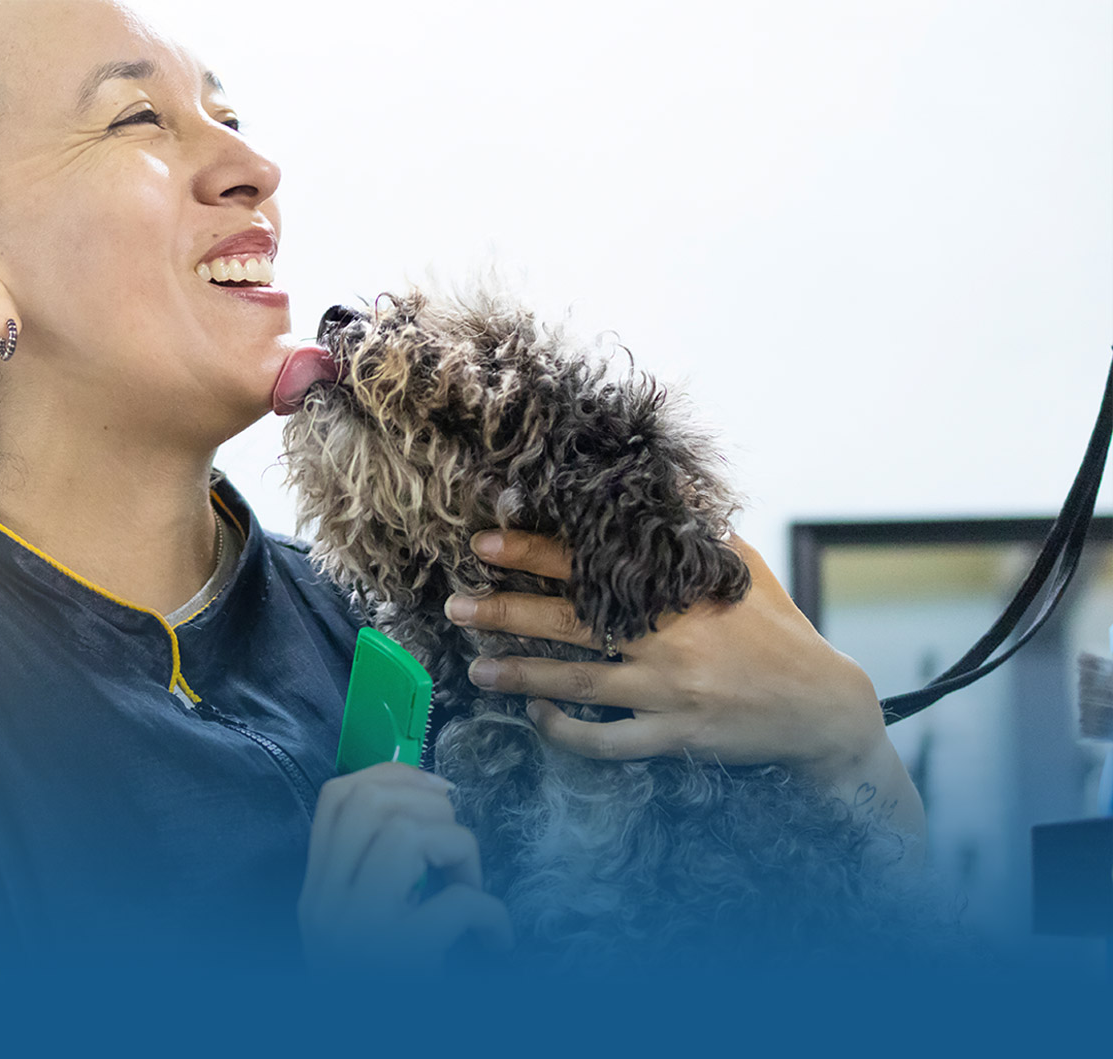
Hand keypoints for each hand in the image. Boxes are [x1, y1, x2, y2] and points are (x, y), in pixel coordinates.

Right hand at [298, 762, 513, 969]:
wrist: (377, 1039)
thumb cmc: (387, 985)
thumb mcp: (362, 920)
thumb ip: (377, 866)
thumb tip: (435, 794)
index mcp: (316, 893)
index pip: (337, 796)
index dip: (393, 775)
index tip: (434, 792)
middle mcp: (324, 908)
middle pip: (371, 803)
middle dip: (430, 804)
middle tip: (454, 848)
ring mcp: (355, 935)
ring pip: (406, 833)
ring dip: (458, 849)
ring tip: (469, 888)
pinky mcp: (396, 964)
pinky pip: (454, 904)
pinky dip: (490, 913)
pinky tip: (495, 940)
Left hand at [445, 531, 925, 849]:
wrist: (822, 707)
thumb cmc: (780, 632)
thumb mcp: (745, 571)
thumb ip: (700, 534)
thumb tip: (665, 487)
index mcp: (682, 594)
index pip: (595, 566)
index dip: (537, 553)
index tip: (490, 541)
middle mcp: (670, 642)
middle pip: (572, 624)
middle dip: (507, 612)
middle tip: (455, 604)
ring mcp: (671, 694)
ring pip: (579, 685)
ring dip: (521, 674)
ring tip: (474, 667)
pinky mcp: (676, 738)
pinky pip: (608, 741)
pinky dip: (567, 733)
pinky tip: (535, 717)